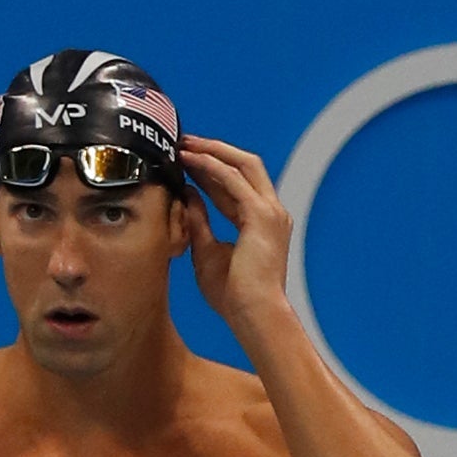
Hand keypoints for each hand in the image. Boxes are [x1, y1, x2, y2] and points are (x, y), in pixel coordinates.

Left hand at [181, 134, 295, 337]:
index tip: (186, 160)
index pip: (236, 186)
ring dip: (212, 152)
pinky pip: (234, 181)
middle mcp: (271, 212)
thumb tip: (187, 195)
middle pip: (246, 166)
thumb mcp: (207, 251)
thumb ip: (199, 221)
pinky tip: (191, 161)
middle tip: (184, 143)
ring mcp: (270, 212)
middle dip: (214, 151)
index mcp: (261, 223)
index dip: (211, 170)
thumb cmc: (233, 295)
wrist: (253, 314)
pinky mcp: (261, 216)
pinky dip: (212, 167)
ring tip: (184, 145)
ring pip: (243, 165)